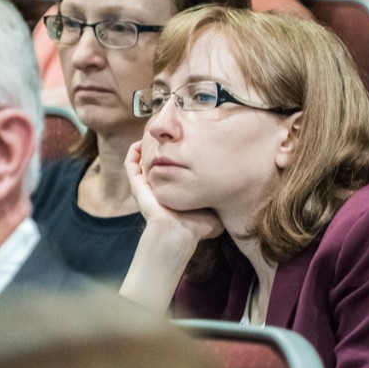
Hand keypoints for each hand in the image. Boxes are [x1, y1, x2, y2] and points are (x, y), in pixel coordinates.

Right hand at [119, 139, 223, 311]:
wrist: (178, 233)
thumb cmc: (196, 228)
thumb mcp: (214, 215)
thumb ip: (222, 204)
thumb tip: (238, 200)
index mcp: (175, 192)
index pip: (174, 170)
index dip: (181, 157)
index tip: (191, 144)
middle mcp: (159, 187)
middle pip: (157, 162)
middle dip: (163, 149)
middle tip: (172, 134)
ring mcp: (146, 185)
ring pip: (140, 161)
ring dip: (145, 147)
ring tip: (153, 134)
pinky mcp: (137, 184)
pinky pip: (130, 164)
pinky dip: (134, 152)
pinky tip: (141, 142)